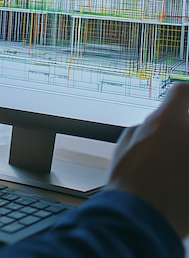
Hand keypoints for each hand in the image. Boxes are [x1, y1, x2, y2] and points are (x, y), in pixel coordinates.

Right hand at [107, 82, 188, 237]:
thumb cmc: (130, 181)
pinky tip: (181, 173)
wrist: (142, 218)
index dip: (186, 92)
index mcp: (168, 122)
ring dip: (186, 143)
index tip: (186, 98)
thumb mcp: (128, 142)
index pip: (184, 92)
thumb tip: (161, 122)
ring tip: (176, 159)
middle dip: (187, 123)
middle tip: (179, 132)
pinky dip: (187, 165)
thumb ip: (149, 125)